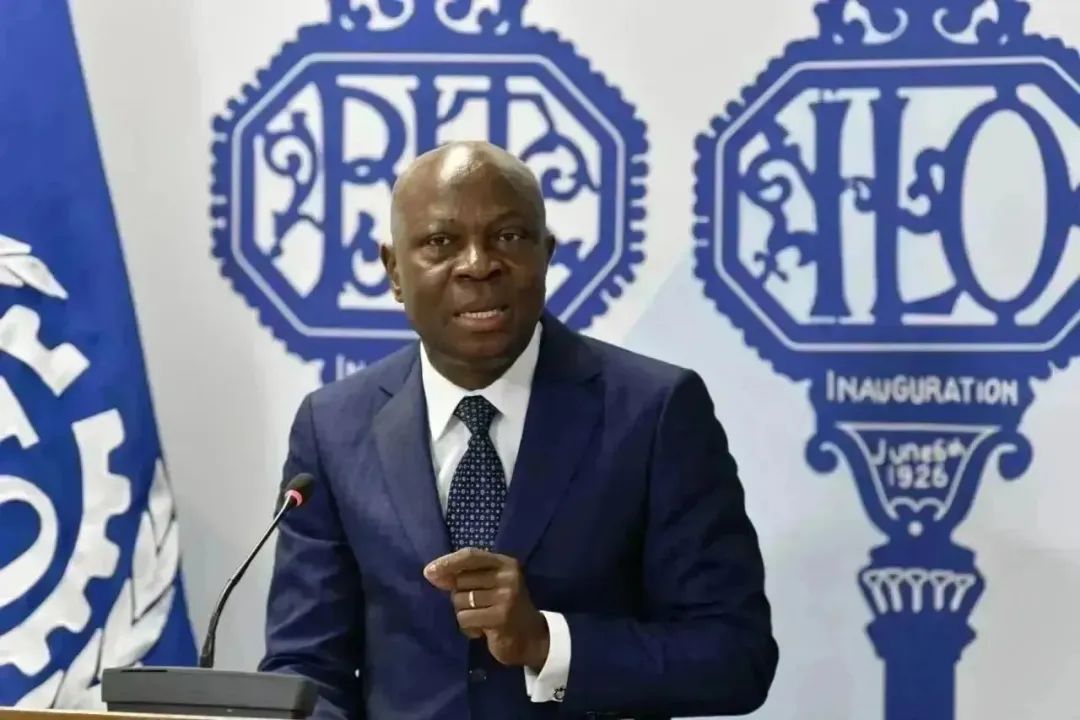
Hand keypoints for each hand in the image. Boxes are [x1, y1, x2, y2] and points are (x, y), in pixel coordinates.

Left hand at [424, 548, 549, 669]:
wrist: (531, 638)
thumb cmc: (505, 607)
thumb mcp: (491, 585)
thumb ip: (466, 576)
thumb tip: (431, 573)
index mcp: (505, 563)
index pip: (470, 555)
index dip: (447, 562)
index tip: (428, 571)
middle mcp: (508, 576)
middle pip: (461, 581)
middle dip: (459, 596)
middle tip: (476, 607)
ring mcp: (506, 597)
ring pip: (460, 601)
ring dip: (464, 613)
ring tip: (481, 618)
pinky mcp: (501, 617)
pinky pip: (465, 618)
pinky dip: (468, 628)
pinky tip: (482, 630)